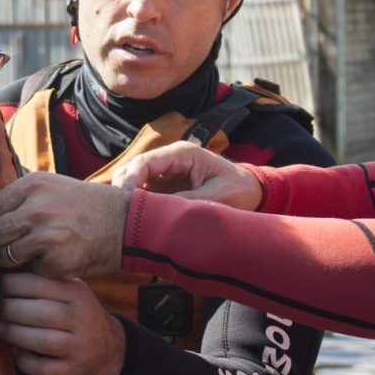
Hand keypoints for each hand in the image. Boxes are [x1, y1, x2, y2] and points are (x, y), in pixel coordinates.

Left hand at [0, 172, 128, 278]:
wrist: (123, 223)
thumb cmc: (81, 205)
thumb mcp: (50, 187)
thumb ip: (17, 197)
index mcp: (31, 186)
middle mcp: (36, 209)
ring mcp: (46, 237)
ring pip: (6, 257)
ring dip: (11, 261)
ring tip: (24, 257)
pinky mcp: (56, 262)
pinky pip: (30, 271)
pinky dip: (36, 270)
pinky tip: (50, 261)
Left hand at [0, 273, 125, 374]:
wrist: (109, 347)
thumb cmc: (76, 313)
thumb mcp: (70, 291)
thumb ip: (43, 282)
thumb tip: (2, 273)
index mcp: (77, 293)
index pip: (41, 285)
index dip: (13, 284)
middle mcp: (82, 319)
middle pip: (41, 313)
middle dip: (10, 310)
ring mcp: (79, 347)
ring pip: (42, 341)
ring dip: (14, 335)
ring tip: (0, 328)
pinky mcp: (73, 371)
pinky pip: (43, 369)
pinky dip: (24, 361)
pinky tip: (16, 352)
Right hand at [112, 142, 262, 210]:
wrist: (252, 191)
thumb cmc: (238, 189)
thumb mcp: (217, 196)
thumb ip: (189, 202)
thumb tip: (161, 214)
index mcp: (181, 153)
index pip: (144, 162)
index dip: (130, 181)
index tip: (126, 203)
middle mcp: (169, 160)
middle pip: (132, 169)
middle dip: (123, 189)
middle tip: (122, 215)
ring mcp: (165, 173)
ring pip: (134, 182)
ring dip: (129, 199)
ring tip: (129, 220)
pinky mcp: (165, 187)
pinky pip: (143, 194)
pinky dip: (138, 206)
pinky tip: (138, 221)